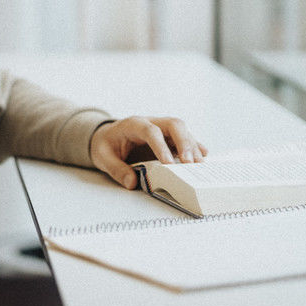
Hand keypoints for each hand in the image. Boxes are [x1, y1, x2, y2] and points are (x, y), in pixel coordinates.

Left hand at [89, 116, 207, 188]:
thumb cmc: (106, 145)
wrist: (107, 136)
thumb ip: (116, 169)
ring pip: (183, 131)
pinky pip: (185, 138)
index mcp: (133, 124)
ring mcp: (162, 129)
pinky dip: (194, 147)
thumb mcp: (103, 157)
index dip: (160, 146)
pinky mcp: (169, 137)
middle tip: (190, 162)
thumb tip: (132, 182)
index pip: (150, 131)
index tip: (168, 164)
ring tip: (199, 165)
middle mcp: (151, 122)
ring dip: (192, 147)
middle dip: (184, 142)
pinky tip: (203, 156)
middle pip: (173, 124)